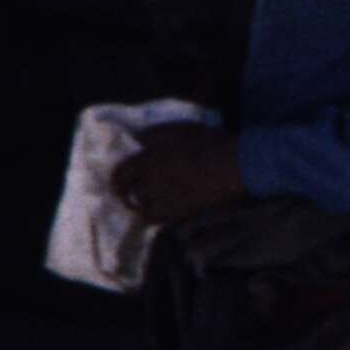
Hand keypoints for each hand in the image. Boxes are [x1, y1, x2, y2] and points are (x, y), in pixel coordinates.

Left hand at [118, 122, 251, 226]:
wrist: (232, 167)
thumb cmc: (205, 143)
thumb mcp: (178, 130)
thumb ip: (154, 134)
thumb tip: (138, 139)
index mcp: (147, 161)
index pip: (119, 175)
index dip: (117, 179)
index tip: (120, 181)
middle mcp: (151, 184)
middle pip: (130, 194)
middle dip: (127, 195)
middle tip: (131, 195)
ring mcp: (167, 201)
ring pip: (144, 211)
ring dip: (142, 207)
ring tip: (148, 204)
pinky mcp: (182, 213)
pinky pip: (161, 220)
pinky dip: (158, 217)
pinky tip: (166, 210)